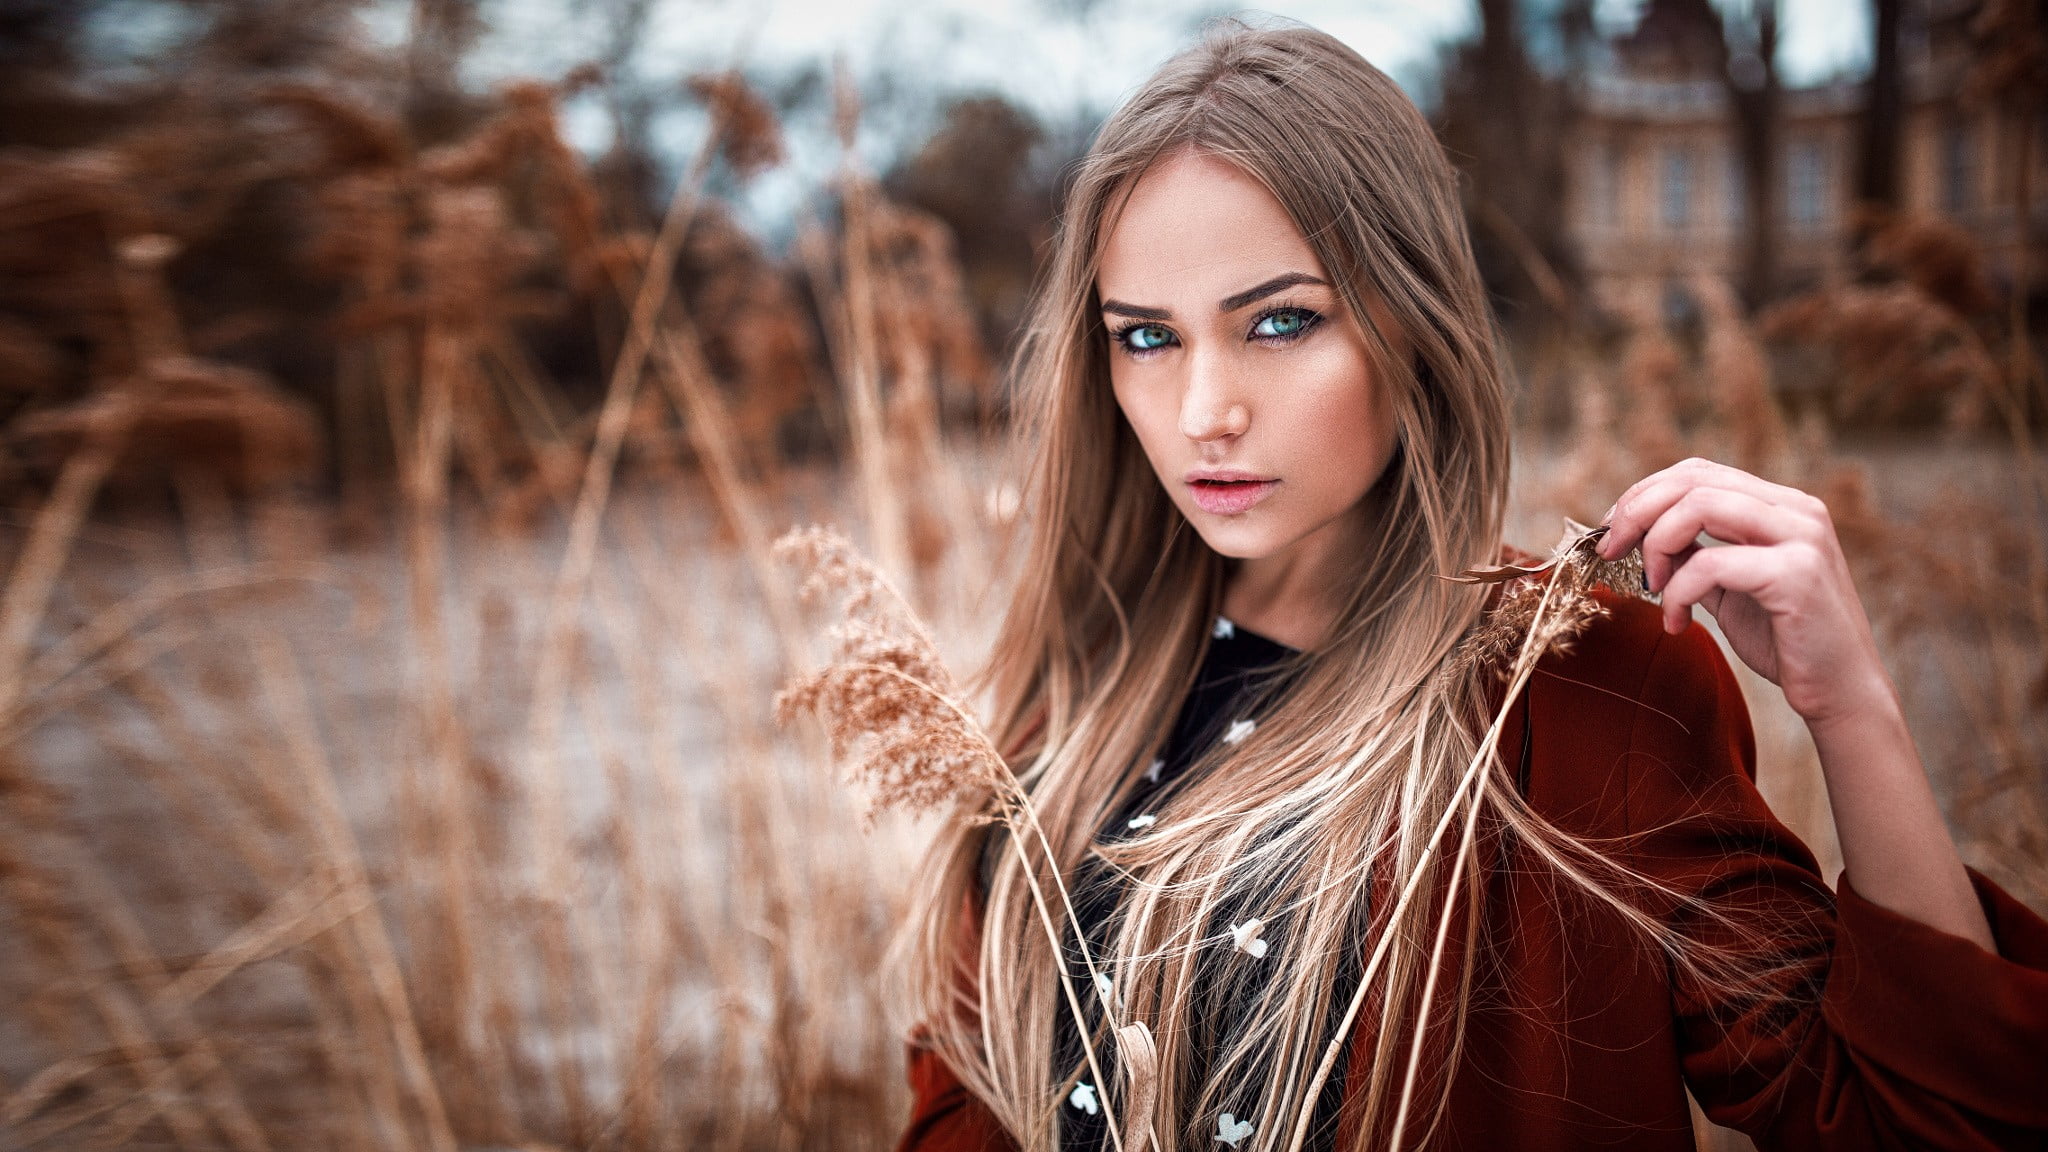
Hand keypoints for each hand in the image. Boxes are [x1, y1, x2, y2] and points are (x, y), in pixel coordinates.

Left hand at [1597, 457, 1893, 728]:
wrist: (1841, 691)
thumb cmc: (1785, 640)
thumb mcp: (1729, 587)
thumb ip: (1694, 555)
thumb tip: (1640, 535)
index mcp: (1782, 506)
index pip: (1699, 472)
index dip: (1644, 494)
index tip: (1612, 531)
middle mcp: (1797, 510)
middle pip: (1693, 481)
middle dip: (1637, 512)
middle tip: (1611, 551)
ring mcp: (1801, 537)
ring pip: (1699, 507)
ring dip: (1656, 546)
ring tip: (1651, 588)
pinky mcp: (1796, 575)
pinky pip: (1710, 565)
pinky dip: (1676, 592)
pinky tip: (1676, 622)